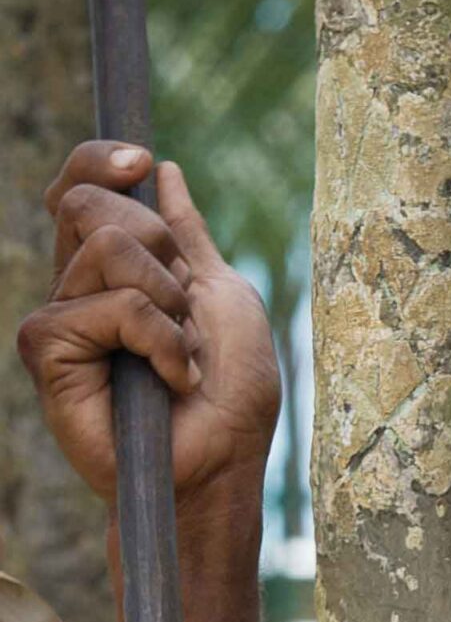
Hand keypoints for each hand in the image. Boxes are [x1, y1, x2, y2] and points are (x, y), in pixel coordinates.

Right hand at [18, 143, 279, 505]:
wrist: (222, 461)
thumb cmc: (231, 391)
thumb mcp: (221, 293)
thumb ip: (187, 233)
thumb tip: (164, 169)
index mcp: (115, 268)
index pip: (83, 186)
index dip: (100, 161)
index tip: (140, 160)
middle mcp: (77, 287)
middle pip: (91, 203)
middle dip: (159, 245)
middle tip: (183, 309)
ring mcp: (59, 317)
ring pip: (105, 247)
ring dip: (168, 302)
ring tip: (178, 354)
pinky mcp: (47, 351)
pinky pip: (111, 305)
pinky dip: (158, 338)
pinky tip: (167, 378)